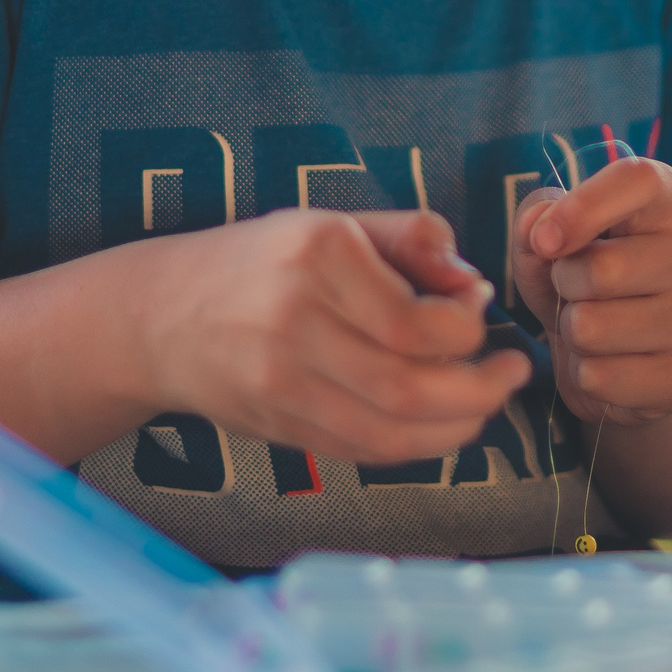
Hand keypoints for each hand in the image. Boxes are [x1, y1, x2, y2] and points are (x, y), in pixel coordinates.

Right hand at [146, 209, 531, 464]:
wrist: (158, 317)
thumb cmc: (260, 262)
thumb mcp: (331, 223)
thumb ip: (409, 237)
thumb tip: (470, 281)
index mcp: (317, 255)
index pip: (414, 317)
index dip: (466, 327)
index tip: (480, 313)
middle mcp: (295, 321)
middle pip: (408, 384)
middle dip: (480, 389)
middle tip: (514, 372)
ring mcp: (281, 382)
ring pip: (390, 429)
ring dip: (458, 425)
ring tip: (489, 402)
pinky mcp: (278, 425)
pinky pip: (364, 449)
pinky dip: (416, 445)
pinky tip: (444, 425)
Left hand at [510, 157, 671, 425]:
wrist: (640, 356)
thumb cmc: (589, 278)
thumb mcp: (555, 240)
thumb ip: (537, 221)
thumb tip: (539, 231)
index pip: (638, 179)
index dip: (582, 207)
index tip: (545, 241)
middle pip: (600, 269)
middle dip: (563, 284)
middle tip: (576, 289)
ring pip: (591, 328)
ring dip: (571, 332)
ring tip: (593, 325)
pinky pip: (598, 377)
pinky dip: (583, 374)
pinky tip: (607, 362)